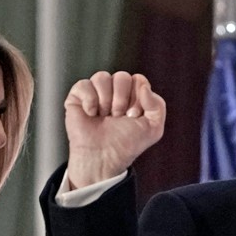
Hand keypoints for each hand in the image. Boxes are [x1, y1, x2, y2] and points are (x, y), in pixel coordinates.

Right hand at [65, 71, 165, 188]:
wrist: (103, 158)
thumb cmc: (126, 145)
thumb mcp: (153, 129)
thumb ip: (157, 105)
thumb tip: (143, 86)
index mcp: (132, 95)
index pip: (138, 80)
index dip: (137, 97)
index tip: (133, 116)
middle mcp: (114, 91)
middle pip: (122, 77)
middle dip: (122, 100)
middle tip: (118, 117)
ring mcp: (95, 93)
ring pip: (102, 77)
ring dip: (106, 100)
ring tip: (105, 116)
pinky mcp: (78, 97)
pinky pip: (84, 84)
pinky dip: (90, 101)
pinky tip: (91, 114)